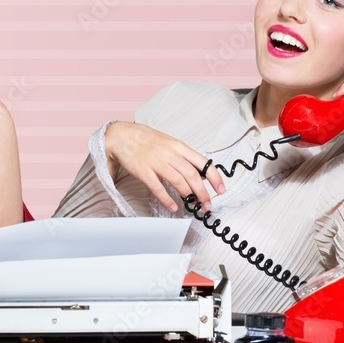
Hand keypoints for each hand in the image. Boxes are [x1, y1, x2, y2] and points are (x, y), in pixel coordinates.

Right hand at [104, 121, 225, 212]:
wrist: (122, 135)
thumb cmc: (146, 140)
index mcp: (179, 146)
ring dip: (189, 196)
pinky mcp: (143, 171)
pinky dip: (167, 199)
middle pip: (193, 175)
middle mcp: (170, 154)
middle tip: (207, 204)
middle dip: (203, 192)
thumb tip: (200, 173)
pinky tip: (173, 206)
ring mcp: (156, 162)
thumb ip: (184, 156)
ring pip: (179, 181)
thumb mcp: (169, 143)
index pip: (203, 163)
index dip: (215, 177)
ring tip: (194, 206)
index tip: (221, 190)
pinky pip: (157, 188)